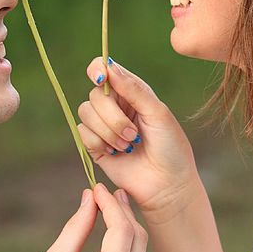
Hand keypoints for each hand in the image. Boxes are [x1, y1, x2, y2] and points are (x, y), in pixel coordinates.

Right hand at [0, 184, 147, 251]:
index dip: (111, 204)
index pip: (121, 229)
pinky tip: (114, 242)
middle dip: (124, 214)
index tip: (98, 188)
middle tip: (109, 194)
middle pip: (138, 240)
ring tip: (111, 213)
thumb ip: (77, 226)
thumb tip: (90, 197)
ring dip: (128, 233)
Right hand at [77, 57, 201, 217]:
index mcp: (131, 92)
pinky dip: (99, 143)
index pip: (104, 70)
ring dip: (108, 131)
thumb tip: (109, 67)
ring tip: (129, 145)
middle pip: (94, 95)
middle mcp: (115, 105)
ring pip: (85, 113)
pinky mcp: (94, 145)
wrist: (166, 184)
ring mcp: (103, 125)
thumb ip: (134, 89)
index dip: (97, 70)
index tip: (101, 79)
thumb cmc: (170, 147)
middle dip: (112, 116)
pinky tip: (116, 153)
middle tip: (134, 134)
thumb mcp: (157, 113)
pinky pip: (82, 133)